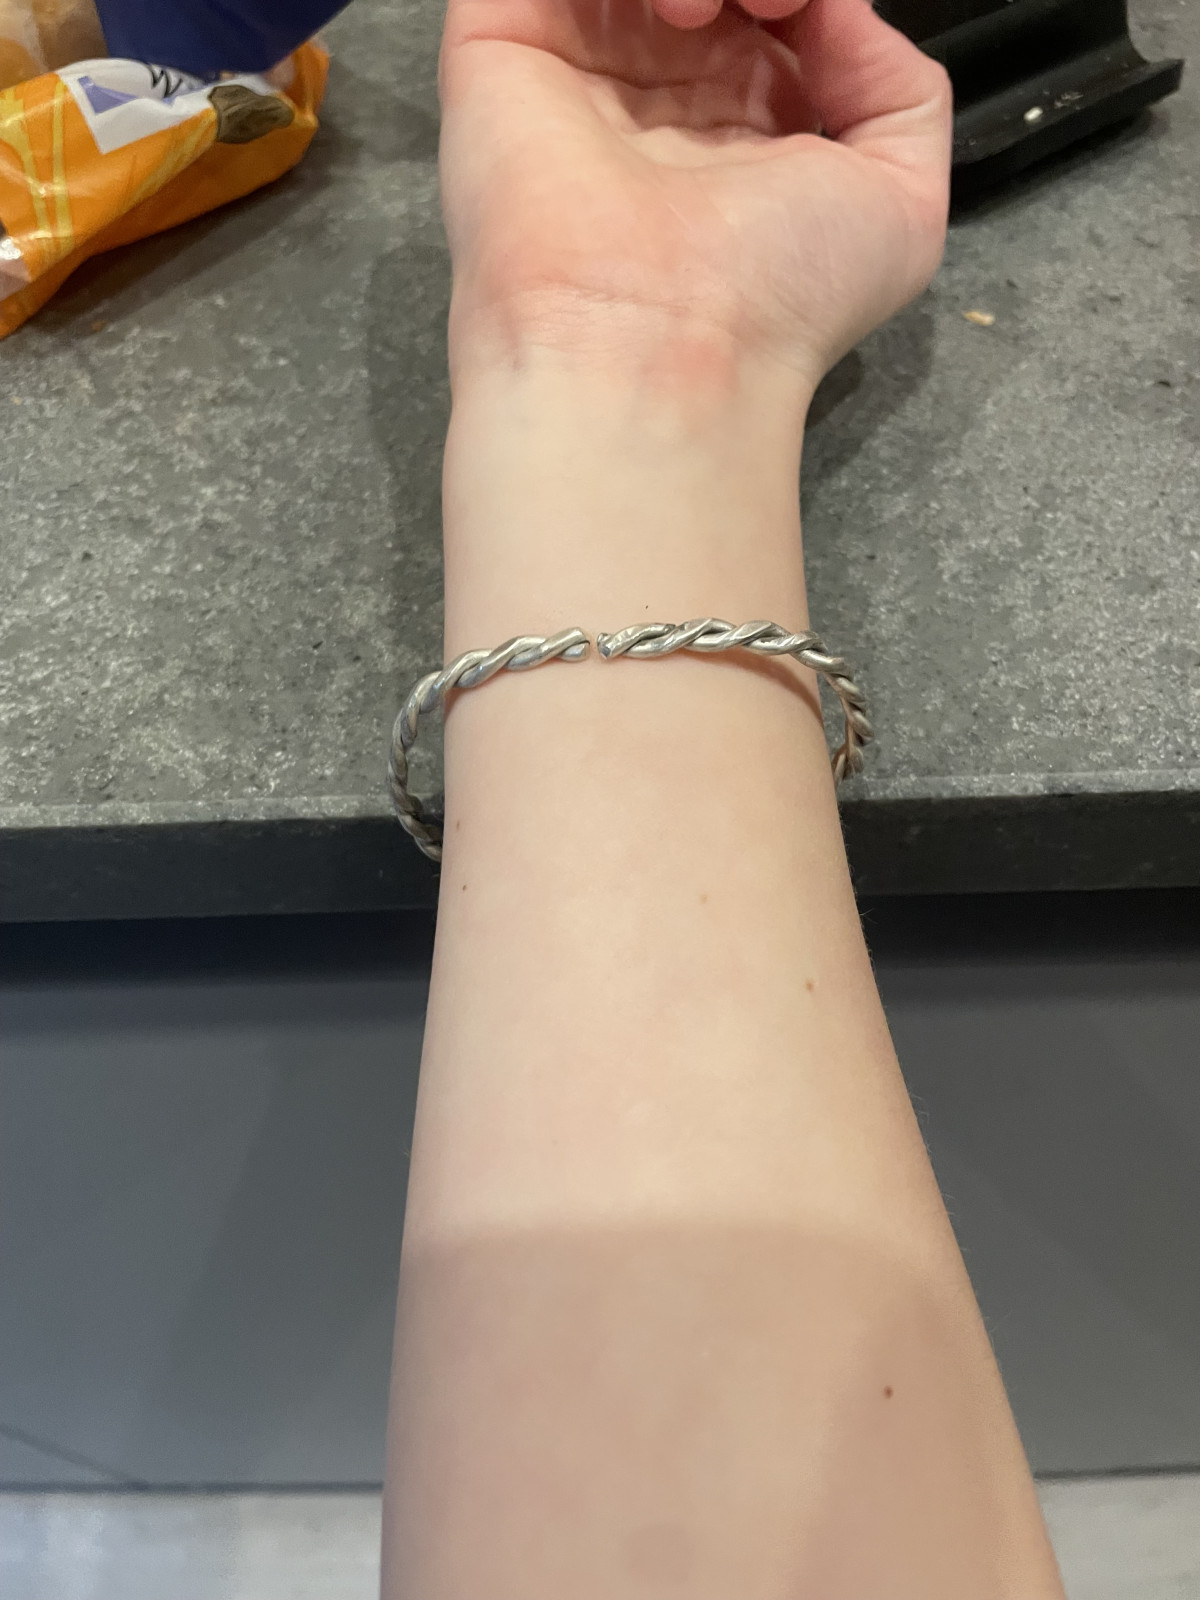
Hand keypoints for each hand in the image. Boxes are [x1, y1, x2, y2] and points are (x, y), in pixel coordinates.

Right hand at [439, 0, 951, 394]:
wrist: (662, 347)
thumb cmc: (776, 300)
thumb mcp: (904, 204)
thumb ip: (901, 88)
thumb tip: (842, 10)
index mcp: (737, 130)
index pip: (768, 10)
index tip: (813, 17)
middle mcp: (657, 99)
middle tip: (776, 4)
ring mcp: (577, 71)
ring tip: (707, 11)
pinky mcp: (501, 44)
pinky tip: (670, 7)